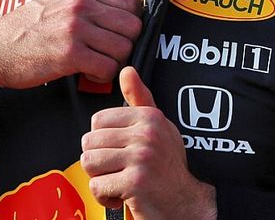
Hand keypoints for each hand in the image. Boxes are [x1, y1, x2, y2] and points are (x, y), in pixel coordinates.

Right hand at [0, 0, 142, 93]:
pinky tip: (89, 73)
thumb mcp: (58, 0)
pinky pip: (108, 68)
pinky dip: (103, 76)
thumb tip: (122, 10)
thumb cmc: (27, 27)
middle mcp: (82, 5)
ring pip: (124, 48)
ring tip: (97, 63)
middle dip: (125, 44)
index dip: (130, 22)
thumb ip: (88, 1)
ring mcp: (76, 29)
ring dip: (115, 61)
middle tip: (109, 52)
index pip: (131, 3)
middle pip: (133, 26)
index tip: (118, 34)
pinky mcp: (71, 54)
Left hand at [81, 67, 217, 219]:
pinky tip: (123, 195)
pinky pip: (97, 186)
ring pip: (89, 163)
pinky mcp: (135, 182)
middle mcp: (146, 134)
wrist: (185, 204)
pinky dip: (105, 197)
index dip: (103, 141)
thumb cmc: (168, 167)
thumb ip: (139, 99)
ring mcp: (141, 157)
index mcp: (149, 117)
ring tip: (120, 180)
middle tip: (119, 170)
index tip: (121, 151)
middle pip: (89, 142)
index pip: (97, 121)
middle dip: (99, 162)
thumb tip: (127, 71)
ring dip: (100, 179)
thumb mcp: (158, 128)